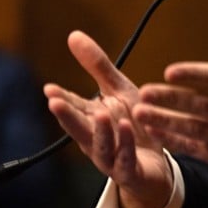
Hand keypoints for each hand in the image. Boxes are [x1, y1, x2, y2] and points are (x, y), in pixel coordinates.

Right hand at [43, 31, 173, 207]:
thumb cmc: (134, 125)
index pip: (74, 107)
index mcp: (93, 119)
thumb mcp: (120, 91)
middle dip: (67, 116)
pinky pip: (126, 160)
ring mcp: (111, 158)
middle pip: (79, 128)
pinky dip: (126, 145)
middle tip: (54, 102)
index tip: (49, 88)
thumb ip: (98, 67)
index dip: (62, 98)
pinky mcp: (129, 171)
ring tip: (100, 114)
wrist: (157, 165)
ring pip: (101, 146)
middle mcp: (97, 139)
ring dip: (100, 131)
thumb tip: (73, 35)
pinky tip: (127, 128)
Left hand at [133, 2, 207, 204]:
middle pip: (203, 105)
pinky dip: (179, 142)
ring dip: (168, 121)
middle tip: (146, 91)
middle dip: (172, 98)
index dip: (195, 74)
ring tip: (142, 113)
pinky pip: (201, 150)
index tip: (171, 70)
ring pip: (197, 129)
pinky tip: (158, 134)